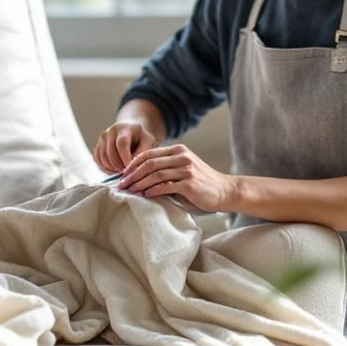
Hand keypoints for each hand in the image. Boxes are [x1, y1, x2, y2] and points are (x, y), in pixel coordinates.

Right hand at [94, 120, 159, 173]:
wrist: (129, 130)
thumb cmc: (140, 137)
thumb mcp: (148, 141)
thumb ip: (143, 152)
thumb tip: (133, 166)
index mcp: (124, 128)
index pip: (121, 143)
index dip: (125, 158)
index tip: (130, 168)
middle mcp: (110, 132)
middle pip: (110, 152)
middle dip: (119, 166)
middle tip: (127, 173)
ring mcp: (102, 139)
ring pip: (103, 158)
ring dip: (112, 169)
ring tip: (122, 172)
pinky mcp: (97, 146)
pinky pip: (98, 161)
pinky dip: (105, 168)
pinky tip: (115, 170)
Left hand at [116, 144, 238, 213]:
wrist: (225, 191)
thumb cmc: (201, 183)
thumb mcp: (184, 169)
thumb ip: (167, 168)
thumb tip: (140, 177)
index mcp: (178, 150)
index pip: (149, 153)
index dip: (133, 163)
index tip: (122, 174)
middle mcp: (182, 157)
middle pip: (149, 163)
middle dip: (132, 174)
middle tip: (121, 184)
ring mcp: (186, 169)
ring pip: (155, 174)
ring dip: (139, 183)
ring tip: (129, 191)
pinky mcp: (189, 183)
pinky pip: (165, 186)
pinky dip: (152, 190)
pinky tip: (144, 195)